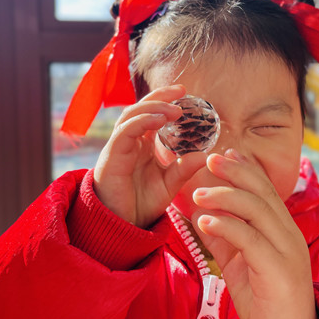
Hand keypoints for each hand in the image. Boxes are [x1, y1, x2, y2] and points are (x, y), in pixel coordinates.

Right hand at [93, 85, 206, 228]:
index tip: (185, 93)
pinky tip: (158, 119)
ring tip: (174, 109)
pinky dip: (141, 122)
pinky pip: (125, 132)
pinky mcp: (112, 156)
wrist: (121, 227)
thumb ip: (184, 169)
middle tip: (181, 91)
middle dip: (160, 96)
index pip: (151, 113)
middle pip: (140, 108)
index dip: (165, 99)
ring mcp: (119, 147)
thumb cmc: (141, 204)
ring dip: (153, 107)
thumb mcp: (169, 185)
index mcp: (142, 144)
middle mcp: (129, 141)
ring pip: (131, 115)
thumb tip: (206, 155)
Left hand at [192, 150, 317, 318]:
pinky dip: (226, 226)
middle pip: (262, 192)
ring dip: (225, 196)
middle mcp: (289, 235)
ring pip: (256, 210)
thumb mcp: (242, 264)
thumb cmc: (265, 300)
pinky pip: (250, 240)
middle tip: (209, 159)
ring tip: (198, 194)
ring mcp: (287, 251)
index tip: (224, 153)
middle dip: (235, 171)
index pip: (266, 189)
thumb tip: (203, 215)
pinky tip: (205, 221)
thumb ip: (226, 239)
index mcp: (282, 230)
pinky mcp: (279, 270)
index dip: (245, 168)